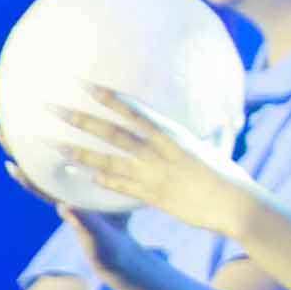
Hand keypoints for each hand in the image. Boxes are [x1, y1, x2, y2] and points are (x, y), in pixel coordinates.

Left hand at [50, 87, 255, 232]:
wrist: (236, 203)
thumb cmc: (228, 174)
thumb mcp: (211, 148)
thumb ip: (195, 138)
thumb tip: (202, 126)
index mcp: (174, 134)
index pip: (135, 111)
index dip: (110, 98)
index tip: (87, 85)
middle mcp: (159, 151)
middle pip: (112, 132)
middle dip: (81, 120)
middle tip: (54, 109)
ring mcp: (153, 174)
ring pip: (108, 160)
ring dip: (80, 152)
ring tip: (55, 145)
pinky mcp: (151, 195)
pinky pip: (118, 185)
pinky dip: (98, 179)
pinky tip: (79, 175)